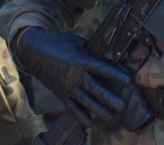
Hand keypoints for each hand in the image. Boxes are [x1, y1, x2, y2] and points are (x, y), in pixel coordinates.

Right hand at [13, 27, 152, 130]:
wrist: (35, 51)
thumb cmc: (59, 43)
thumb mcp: (77, 42)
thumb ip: (92, 50)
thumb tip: (109, 54)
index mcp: (81, 60)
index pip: (102, 69)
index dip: (116, 75)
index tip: (128, 81)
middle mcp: (75, 75)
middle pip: (95, 89)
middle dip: (110, 99)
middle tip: (122, 106)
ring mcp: (67, 86)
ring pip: (85, 101)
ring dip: (99, 110)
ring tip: (110, 115)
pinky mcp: (61, 93)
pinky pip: (71, 107)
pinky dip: (80, 116)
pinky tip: (89, 122)